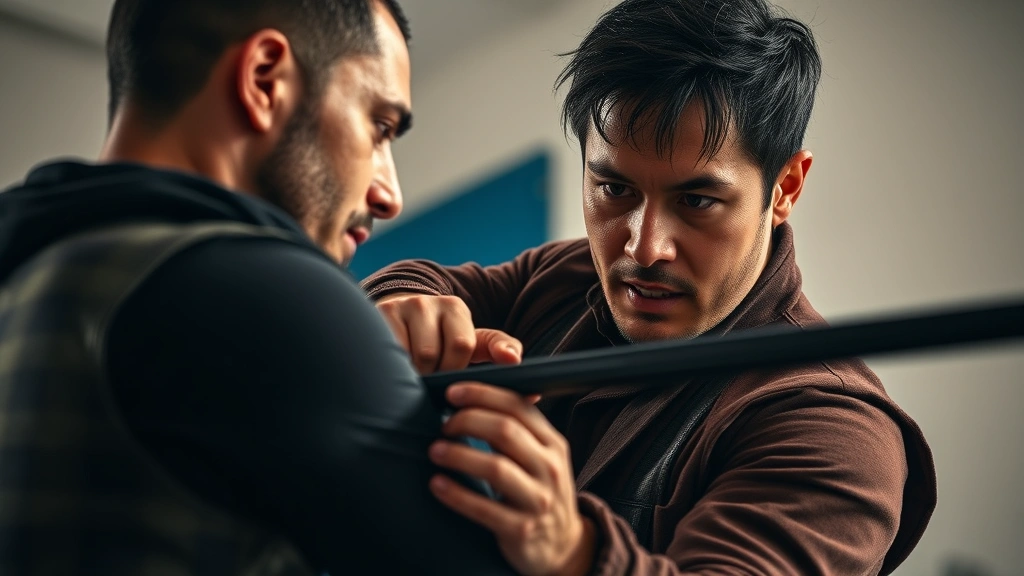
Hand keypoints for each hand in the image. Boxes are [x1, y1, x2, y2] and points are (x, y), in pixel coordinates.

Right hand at [376, 293, 521, 373]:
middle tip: (430, 381)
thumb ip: (499, 348)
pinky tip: (396, 368)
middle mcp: (426, 302)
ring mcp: (400, 307)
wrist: (400, 318)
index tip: (452, 377)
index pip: (461, 345)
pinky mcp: (378, 315)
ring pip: (407, 355)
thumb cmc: (443, 338)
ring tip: (414, 376)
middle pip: (431, 354)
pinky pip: (386, 351)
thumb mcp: (473, 341)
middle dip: (432, 375)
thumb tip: (514, 360)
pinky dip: (392, 367)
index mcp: (455, 308)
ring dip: (412, 373)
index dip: (455, 368)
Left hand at [427, 382, 595, 575]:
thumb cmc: (541, 492)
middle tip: (444, 426)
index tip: (452, 393)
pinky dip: (456, 494)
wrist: (562, 546)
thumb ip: (520, 429)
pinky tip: (437, 484)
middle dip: (467, 421)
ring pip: (495, 467)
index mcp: (553, 443)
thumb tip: (477, 396)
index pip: (518, 407)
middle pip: (505, 431)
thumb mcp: (543, 457)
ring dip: (458, 455)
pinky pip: (484, 508)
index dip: (482, 395)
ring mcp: (538, 500)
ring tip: (435, 451)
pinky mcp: (521, 529)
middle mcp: (549, 468)